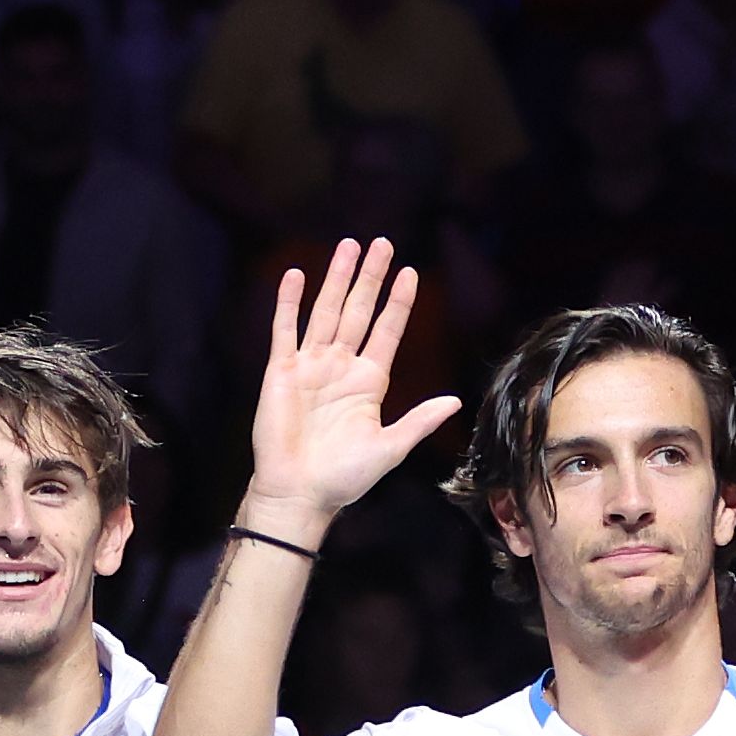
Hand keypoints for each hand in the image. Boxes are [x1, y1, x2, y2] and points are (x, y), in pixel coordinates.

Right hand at [240, 238, 460, 537]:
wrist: (300, 492)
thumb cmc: (344, 477)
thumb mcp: (391, 448)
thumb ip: (419, 421)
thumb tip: (454, 400)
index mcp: (369, 382)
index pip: (387, 331)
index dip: (398, 303)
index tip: (410, 274)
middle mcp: (341, 367)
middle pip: (358, 311)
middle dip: (370, 278)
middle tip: (382, 243)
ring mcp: (310, 365)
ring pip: (326, 311)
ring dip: (337, 279)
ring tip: (348, 246)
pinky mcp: (281, 371)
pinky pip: (285, 330)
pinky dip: (289, 303)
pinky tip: (295, 275)